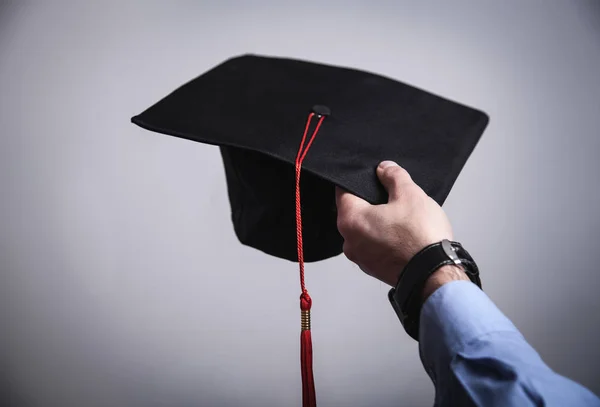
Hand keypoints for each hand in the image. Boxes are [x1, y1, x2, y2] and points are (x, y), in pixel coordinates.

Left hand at [336, 161, 455, 285]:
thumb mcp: (410, 194)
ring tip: (402, 218)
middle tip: (392, 197)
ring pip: (364, 231)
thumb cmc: (420, 237)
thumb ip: (394, 176)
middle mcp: (350, 242)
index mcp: (351, 220)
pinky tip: (403, 235)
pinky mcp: (374, 269)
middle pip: (353, 212)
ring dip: (378, 222)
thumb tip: (385, 168)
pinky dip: (384, 239)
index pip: (342, 191)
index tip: (370, 176)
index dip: (357, 180)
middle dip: (370, 202)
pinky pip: (373, 247)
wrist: (435, 274)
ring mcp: (361, 258)